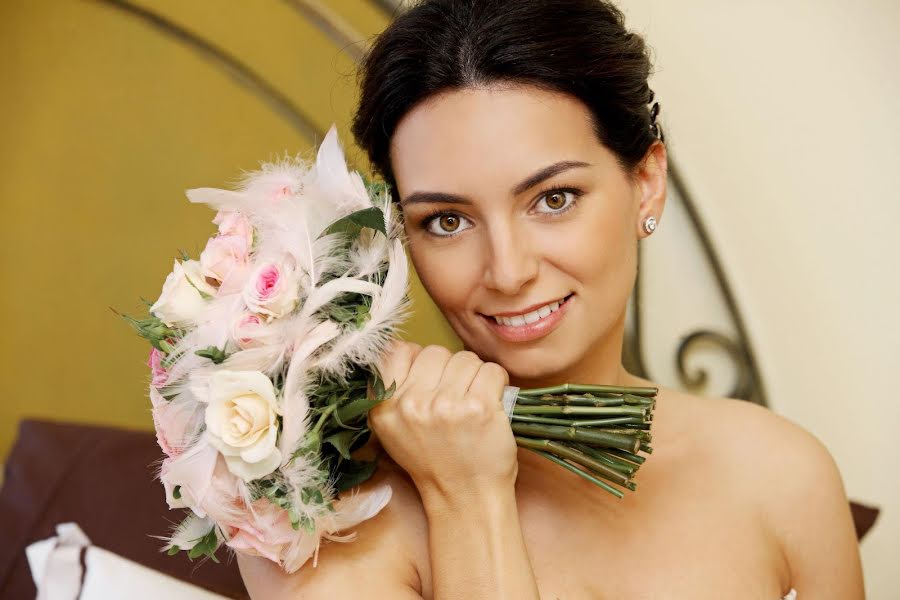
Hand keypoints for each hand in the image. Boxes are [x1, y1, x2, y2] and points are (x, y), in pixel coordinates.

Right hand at [369, 341, 517, 501]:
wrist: (465, 497)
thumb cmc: (435, 460)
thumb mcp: (394, 429)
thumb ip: (392, 390)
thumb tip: (408, 349)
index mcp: (385, 406)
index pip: (398, 350)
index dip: (419, 361)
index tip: (430, 380)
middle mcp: (412, 403)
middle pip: (436, 352)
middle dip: (449, 369)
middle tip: (454, 398)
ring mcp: (446, 404)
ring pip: (466, 358)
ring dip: (474, 376)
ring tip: (471, 404)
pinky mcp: (479, 407)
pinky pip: (492, 370)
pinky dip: (496, 384)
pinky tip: (489, 405)